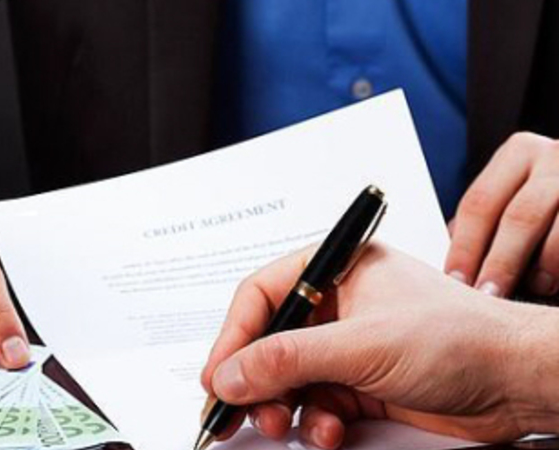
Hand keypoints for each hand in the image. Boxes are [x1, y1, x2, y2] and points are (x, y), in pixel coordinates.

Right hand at [201, 244, 558, 448]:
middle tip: (238, 412)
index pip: (262, 297)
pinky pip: (315, 405)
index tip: (216, 376)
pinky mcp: (359, 384)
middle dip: (255, 381)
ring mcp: (346, 347)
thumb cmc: (460, 338)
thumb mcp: (363, 345)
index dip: (233, 337)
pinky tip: (328, 432)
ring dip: (283, 407)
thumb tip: (231, 373)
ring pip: (288, 379)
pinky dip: (314, 423)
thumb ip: (290, 359)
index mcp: (335, 272)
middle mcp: (336, 307)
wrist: (515, 381)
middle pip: (269, 342)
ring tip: (286, 425)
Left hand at [446, 132, 558, 297]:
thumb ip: (483, 225)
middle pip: (520, 216)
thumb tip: (454, 269)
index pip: (480, 202)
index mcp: (519, 153)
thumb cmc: (543, 201)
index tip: (456, 283)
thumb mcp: (513, 195)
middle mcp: (556, 155)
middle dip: (501, 263)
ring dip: (546, 268)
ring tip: (536, 287)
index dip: (466, 247)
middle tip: (488, 297)